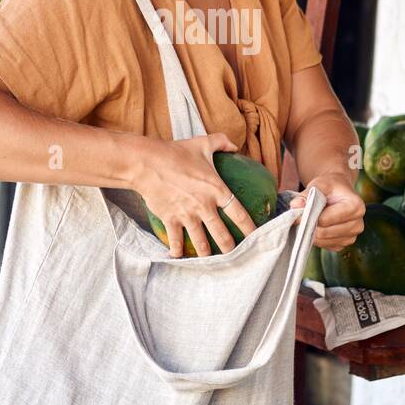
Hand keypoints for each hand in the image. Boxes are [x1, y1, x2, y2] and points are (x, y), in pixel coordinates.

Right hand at [132, 131, 257, 257]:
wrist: (147, 162)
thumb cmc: (175, 152)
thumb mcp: (202, 143)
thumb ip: (221, 142)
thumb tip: (234, 145)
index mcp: (216, 189)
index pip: (239, 213)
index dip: (250, 228)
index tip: (257, 238)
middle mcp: (204, 206)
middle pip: (222, 235)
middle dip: (231, 249)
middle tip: (236, 256)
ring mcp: (187, 215)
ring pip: (201, 244)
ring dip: (207, 255)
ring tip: (212, 262)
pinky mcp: (170, 220)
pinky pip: (176, 242)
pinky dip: (178, 251)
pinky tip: (178, 256)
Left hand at [289, 172, 365, 251]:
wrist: (339, 193)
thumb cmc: (330, 187)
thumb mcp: (319, 184)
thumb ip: (306, 194)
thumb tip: (295, 206)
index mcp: (356, 207)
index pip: (325, 219)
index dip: (309, 216)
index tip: (298, 211)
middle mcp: (358, 224)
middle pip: (324, 233)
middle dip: (309, 225)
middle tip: (301, 217)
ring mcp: (352, 236)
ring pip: (323, 241)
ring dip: (312, 233)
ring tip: (310, 219)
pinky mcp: (344, 244)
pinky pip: (326, 246)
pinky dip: (317, 239)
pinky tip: (317, 226)